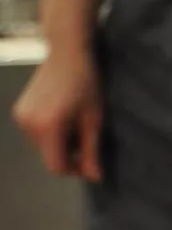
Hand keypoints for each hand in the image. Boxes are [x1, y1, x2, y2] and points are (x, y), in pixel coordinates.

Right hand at [12, 46, 102, 181]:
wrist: (66, 53)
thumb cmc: (85, 83)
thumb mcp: (93, 119)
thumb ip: (92, 151)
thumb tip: (95, 177)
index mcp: (48, 127)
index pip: (56, 167)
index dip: (75, 170)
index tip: (89, 163)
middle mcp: (29, 124)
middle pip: (49, 158)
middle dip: (69, 156)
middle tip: (86, 141)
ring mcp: (21, 117)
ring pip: (42, 148)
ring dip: (59, 145)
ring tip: (75, 126)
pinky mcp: (19, 111)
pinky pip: (36, 135)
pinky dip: (50, 134)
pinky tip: (62, 119)